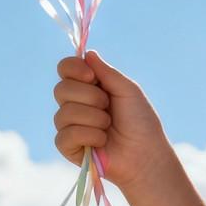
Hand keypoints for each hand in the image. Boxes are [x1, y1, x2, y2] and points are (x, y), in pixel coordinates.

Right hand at [53, 50, 173, 192]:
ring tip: (108, 125)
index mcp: (89, 85)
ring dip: (93, 118)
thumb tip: (88, 53)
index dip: (73, 68)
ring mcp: (70, 125)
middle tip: (107, 104)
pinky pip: (65, 135)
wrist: (144, 152)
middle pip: (61, 89)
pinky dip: (88, 135)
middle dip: (89, 96)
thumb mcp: (127, 89)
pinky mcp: (68, 147)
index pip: (65, 68)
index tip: (92, 76)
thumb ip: (106, 72)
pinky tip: (101, 140)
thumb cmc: (140, 119)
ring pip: (63, 113)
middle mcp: (76, 102)